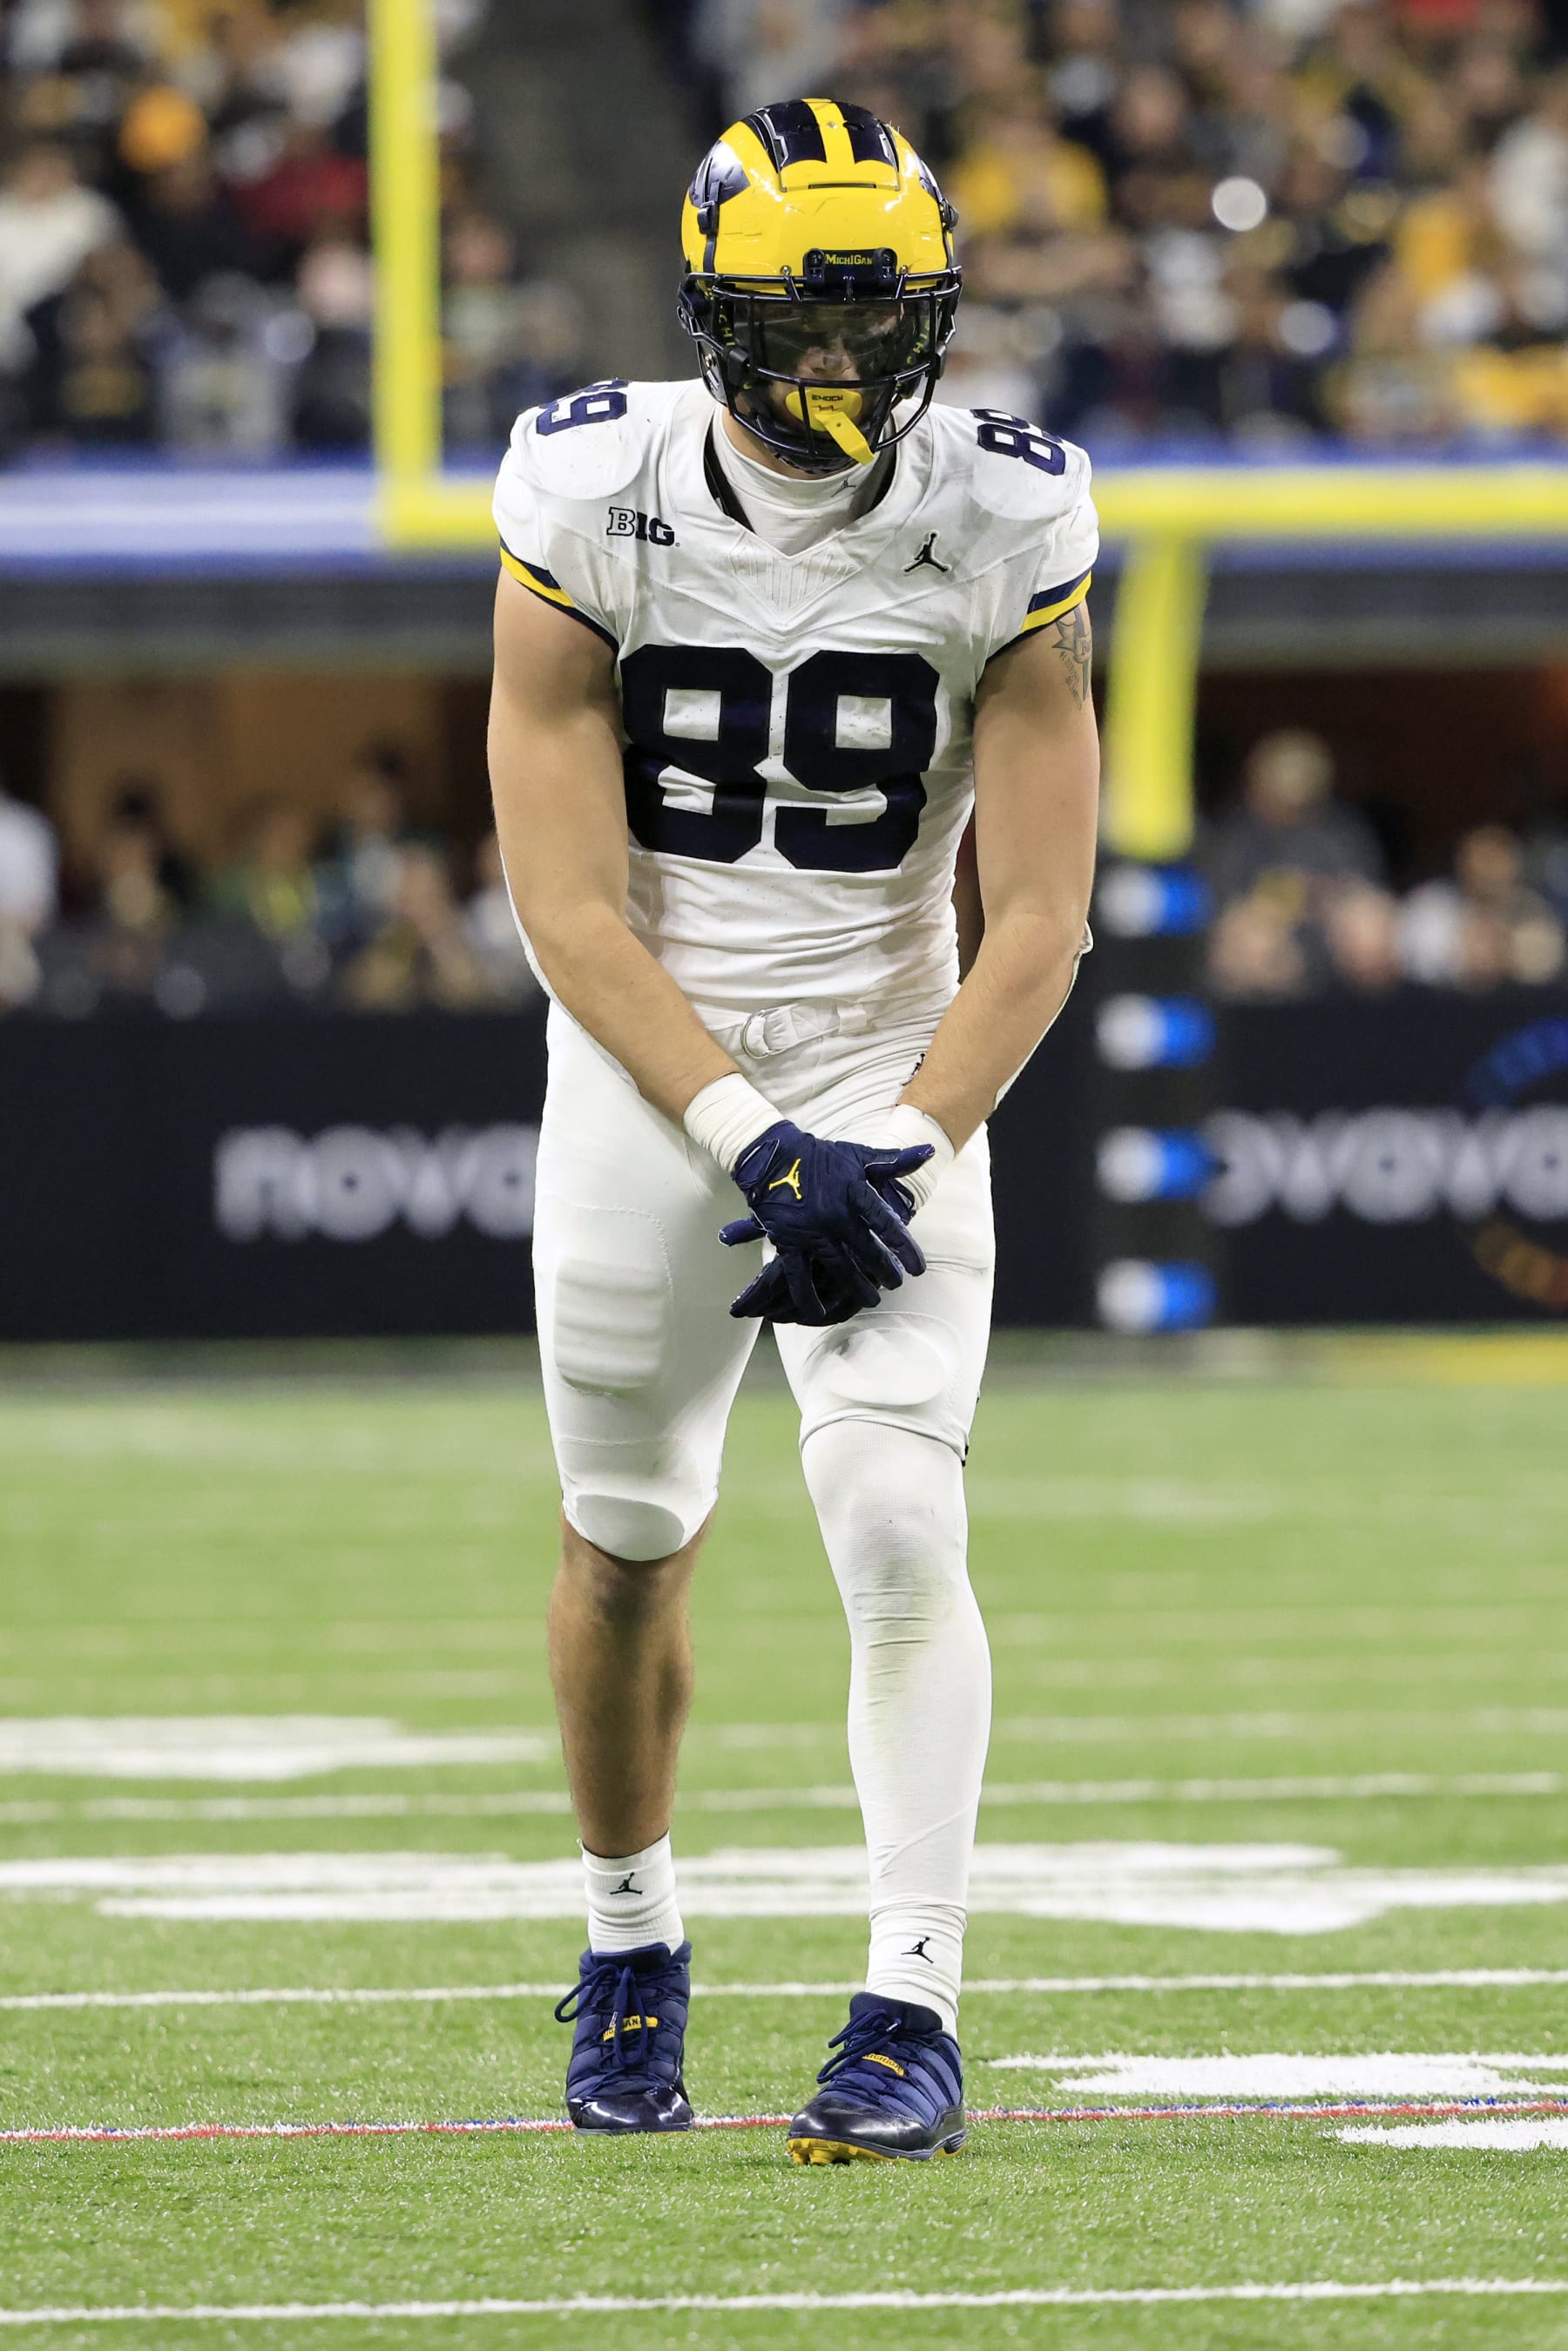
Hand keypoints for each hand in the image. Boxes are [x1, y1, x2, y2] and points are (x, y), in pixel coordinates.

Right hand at [718, 1122, 933, 1324]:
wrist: (771, 1157)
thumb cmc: (821, 1157)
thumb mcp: (857, 1155)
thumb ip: (892, 1161)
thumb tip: (928, 1152)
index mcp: (853, 1191)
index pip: (885, 1223)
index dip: (904, 1247)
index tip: (919, 1269)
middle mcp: (833, 1214)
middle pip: (866, 1251)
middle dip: (884, 1271)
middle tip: (897, 1283)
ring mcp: (810, 1231)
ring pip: (839, 1268)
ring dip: (857, 1287)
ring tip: (873, 1299)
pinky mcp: (787, 1242)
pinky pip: (798, 1276)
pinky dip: (807, 1298)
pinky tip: (819, 1314)